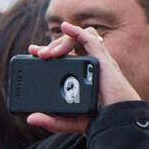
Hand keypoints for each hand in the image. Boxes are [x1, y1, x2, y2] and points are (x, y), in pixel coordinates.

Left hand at [26, 21, 140, 133]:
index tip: (33, 52)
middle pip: (70, 46)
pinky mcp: (103, 60)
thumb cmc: (101, 121)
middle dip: (52, 46)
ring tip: (49, 53)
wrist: (118, 122)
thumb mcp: (70, 121)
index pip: (66, 56)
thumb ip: (52, 121)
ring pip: (79, 39)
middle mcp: (92, 66)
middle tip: (38, 54)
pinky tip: (65, 27)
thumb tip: (31, 119)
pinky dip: (77, 31)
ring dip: (62, 41)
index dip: (50, 51)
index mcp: (85, 75)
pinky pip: (90, 39)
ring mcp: (98, 61)